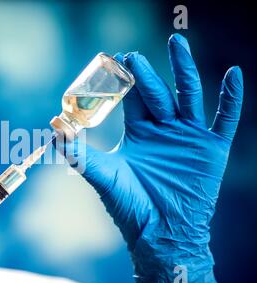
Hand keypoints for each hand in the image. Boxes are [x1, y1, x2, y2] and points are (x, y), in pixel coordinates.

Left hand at [56, 34, 243, 282]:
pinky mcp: (211, 149)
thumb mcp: (102, 175)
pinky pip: (224, 119)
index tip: (115, 60)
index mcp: (140, 134)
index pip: (133, 99)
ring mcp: (188, 137)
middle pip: (158, 93)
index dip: (125, 81)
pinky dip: (230, 99)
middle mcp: (164, 131)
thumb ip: (78, 152)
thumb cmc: (130, 207)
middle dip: (146, 74)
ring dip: (185, 70)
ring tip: (177, 44)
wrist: (161, 234)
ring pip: (189, 96)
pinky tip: (233, 75)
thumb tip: (52, 127)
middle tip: (132, 57)